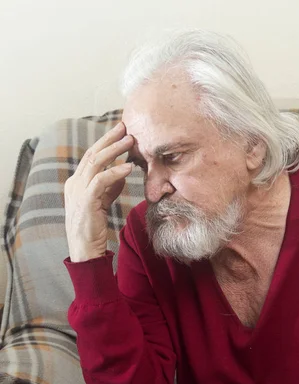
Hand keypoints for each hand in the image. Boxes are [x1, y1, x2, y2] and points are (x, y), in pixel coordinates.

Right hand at [64, 121, 134, 261]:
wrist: (84, 249)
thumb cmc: (93, 227)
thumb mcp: (102, 201)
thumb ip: (109, 186)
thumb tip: (122, 171)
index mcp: (76, 182)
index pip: (90, 156)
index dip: (105, 142)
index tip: (120, 131)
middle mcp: (74, 183)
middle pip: (92, 154)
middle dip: (109, 139)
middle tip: (125, 127)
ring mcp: (78, 191)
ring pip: (96, 163)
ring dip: (114, 150)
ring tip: (130, 141)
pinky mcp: (85, 201)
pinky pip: (101, 181)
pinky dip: (115, 172)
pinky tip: (128, 167)